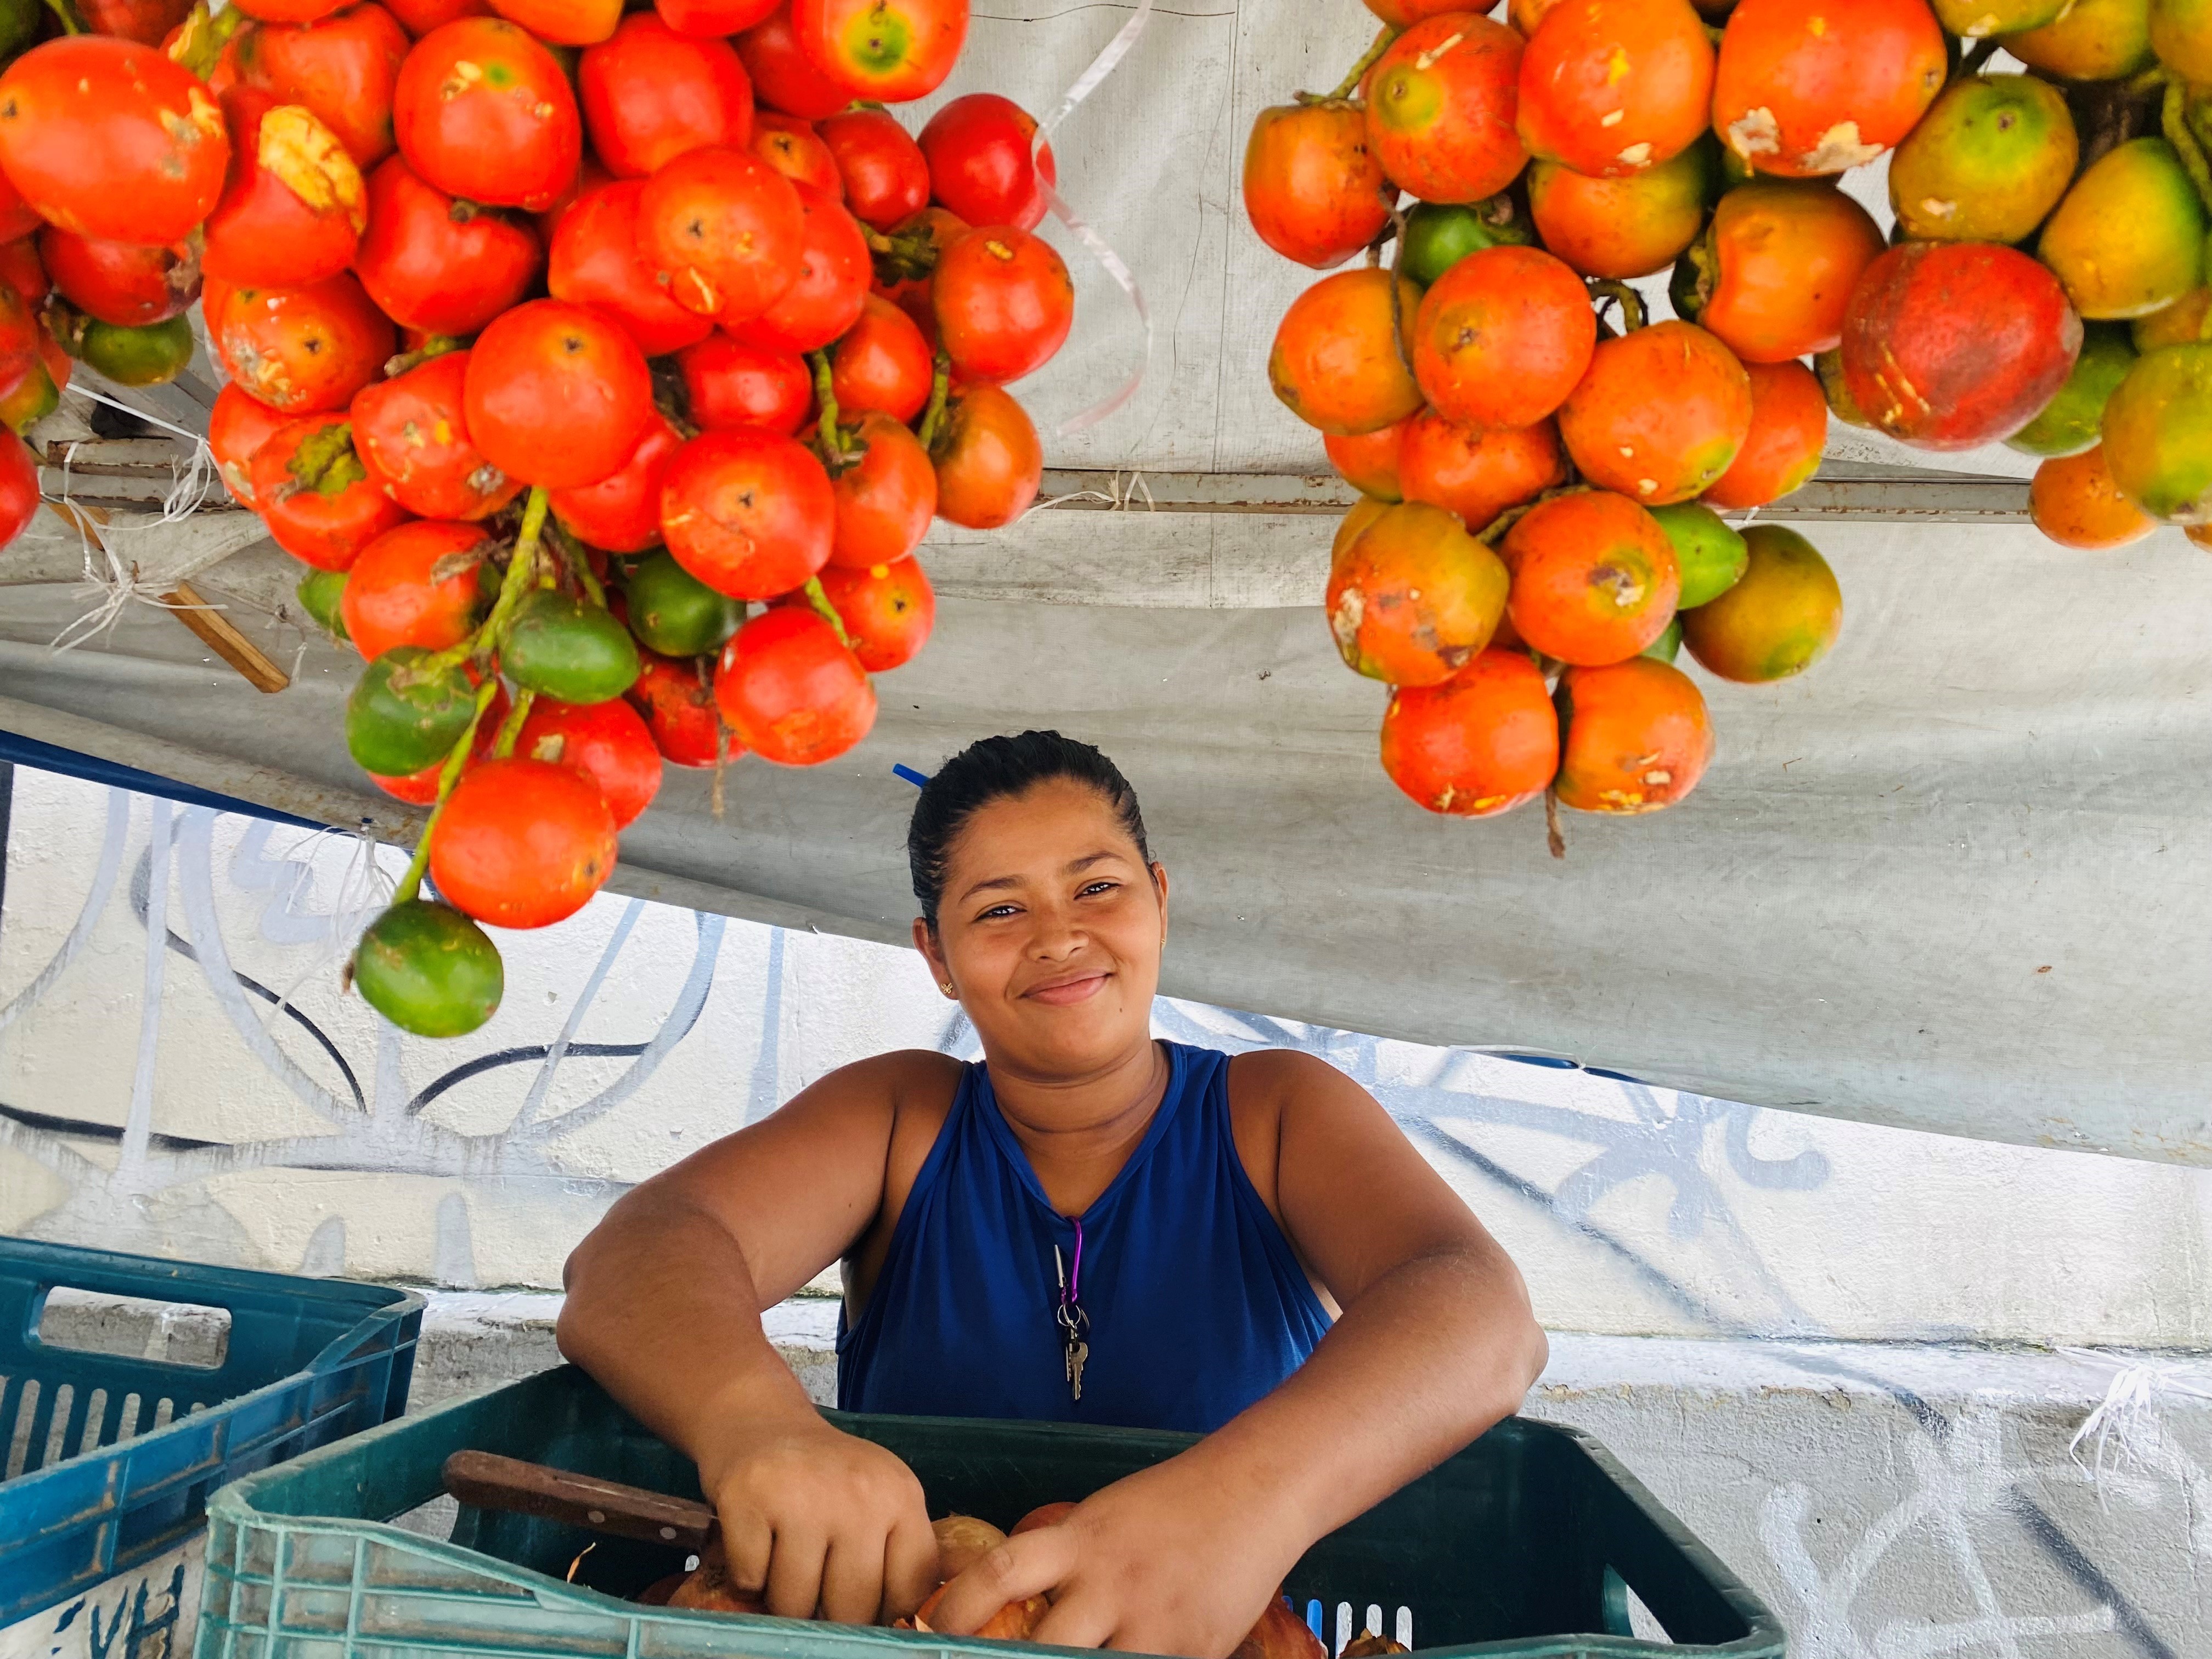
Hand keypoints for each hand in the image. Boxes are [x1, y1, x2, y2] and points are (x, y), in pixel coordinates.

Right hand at [698, 1413, 937, 1624]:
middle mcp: (858, 1494)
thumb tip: (895, 1630)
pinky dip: (747, 1578)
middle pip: (852, 1607)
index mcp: (901, 1495)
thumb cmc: (822, 1474)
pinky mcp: (748, 1498)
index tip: (864, 1611)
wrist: (761, 1421)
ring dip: (784, 1600)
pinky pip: (749, 1581)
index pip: (909, 1590)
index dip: (884, 1615)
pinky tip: (756, 1547)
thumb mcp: (878, 1497)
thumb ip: (894, 1552)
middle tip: (817, 1593)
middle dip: (830, 1616)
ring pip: (796, 1602)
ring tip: (784, 1567)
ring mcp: (802, 1495)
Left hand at [928, 1458, 1306, 1656]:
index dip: (959, 1609)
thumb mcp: (1107, 1518)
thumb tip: (1017, 1606)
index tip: (927, 1630)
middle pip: (1045, 1644)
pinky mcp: (1194, 1649)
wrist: (1256, 1489)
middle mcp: (1111, 1579)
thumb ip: (1067, 1560)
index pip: (1002, 1572)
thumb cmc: (1175, 1502)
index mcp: (1082, 1538)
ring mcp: (1154, 1619)